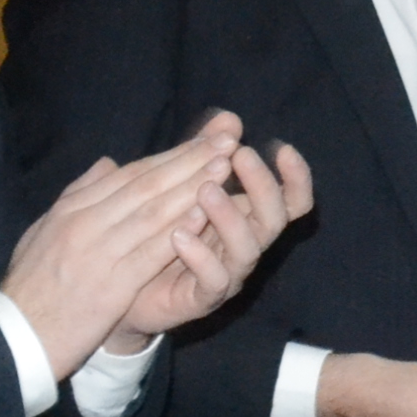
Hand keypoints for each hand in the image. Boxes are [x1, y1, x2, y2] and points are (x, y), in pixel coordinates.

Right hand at [1, 118, 254, 378]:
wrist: (14, 336)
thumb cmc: (32, 289)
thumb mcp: (44, 233)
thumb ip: (78, 196)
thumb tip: (108, 163)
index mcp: (70, 210)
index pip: (128, 175)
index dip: (169, 156)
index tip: (201, 142)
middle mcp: (83, 223)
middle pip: (144, 184)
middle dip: (188, 160)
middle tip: (224, 141)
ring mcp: (95, 252)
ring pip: (151, 211)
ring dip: (191, 187)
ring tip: (223, 167)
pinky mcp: (108, 285)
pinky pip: (148, 252)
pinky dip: (177, 231)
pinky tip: (202, 214)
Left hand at [115, 119, 312, 346]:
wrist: (121, 286)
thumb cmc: (154, 233)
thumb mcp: (178, 187)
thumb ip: (204, 155)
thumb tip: (229, 118)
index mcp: (244, 218)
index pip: (289, 200)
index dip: (295, 177)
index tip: (282, 148)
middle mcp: (244, 245)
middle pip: (276, 219)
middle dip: (263, 186)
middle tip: (239, 157)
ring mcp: (227, 274)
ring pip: (248, 249)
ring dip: (229, 217)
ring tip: (205, 190)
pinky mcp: (202, 298)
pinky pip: (214, 281)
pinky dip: (201, 257)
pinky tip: (178, 235)